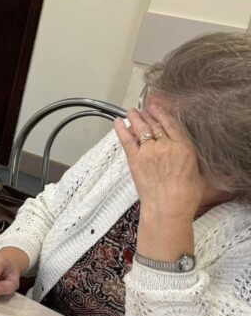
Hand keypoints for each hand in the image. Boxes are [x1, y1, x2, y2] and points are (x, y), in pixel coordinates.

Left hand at [113, 105, 206, 219]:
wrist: (168, 207)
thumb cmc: (185, 195)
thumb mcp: (197, 172)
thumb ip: (191, 159)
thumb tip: (187, 156)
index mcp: (184, 147)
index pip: (171, 124)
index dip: (162, 114)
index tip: (157, 108)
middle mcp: (166, 145)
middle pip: (155, 125)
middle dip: (148, 115)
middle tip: (143, 109)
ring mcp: (149, 151)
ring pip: (141, 129)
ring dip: (135, 118)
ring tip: (131, 111)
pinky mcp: (135, 159)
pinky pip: (126, 140)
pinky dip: (121, 129)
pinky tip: (118, 121)